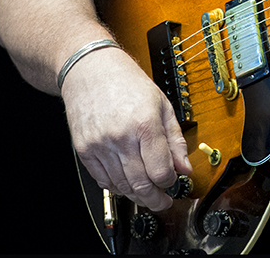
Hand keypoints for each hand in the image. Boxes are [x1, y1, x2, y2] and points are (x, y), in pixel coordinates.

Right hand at [61, 46, 193, 210]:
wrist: (91, 70)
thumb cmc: (128, 83)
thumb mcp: (162, 105)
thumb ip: (175, 139)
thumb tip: (185, 167)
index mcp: (145, 124)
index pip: (160, 171)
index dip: (169, 182)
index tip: (173, 182)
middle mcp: (121, 137)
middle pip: (141, 184)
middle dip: (155, 199)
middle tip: (163, 201)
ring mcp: (100, 145)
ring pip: (122, 186)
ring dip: (136, 195)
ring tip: (146, 193)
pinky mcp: (84, 149)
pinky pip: (102, 180)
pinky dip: (116, 187)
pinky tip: (126, 184)